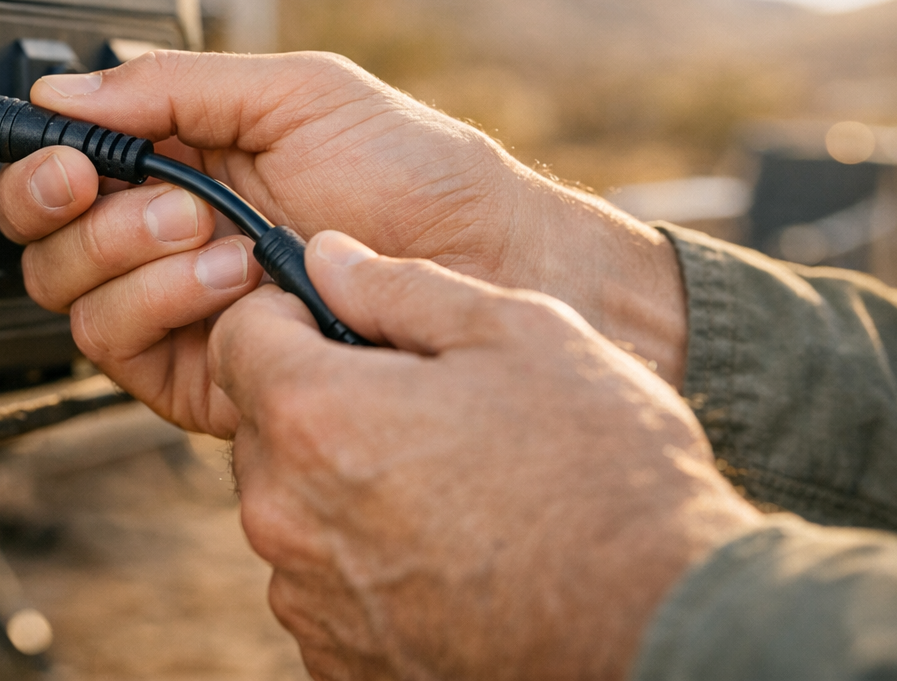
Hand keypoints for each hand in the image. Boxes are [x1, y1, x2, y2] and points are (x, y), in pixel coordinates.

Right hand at [0, 51, 687, 435]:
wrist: (487, 264)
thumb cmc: (416, 176)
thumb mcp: (297, 94)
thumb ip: (172, 87)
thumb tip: (63, 88)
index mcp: (181, 160)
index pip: (65, 167)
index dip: (40, 162)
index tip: (68, 157)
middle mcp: (167, 237)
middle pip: (46, 240)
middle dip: (85, 215)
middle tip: (159, 195)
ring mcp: (179, 307)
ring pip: (72, 299)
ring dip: (136, 260)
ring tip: (225, 238)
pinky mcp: (199, 372)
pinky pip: (121, 350)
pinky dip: (163, 305)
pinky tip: (236, 283)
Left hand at [213, 231, 759, 680]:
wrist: (660, 624)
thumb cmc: (600, 470)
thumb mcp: (516, 333)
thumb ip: (400, 287)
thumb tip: (327, 256)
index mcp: (315, 418)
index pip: (236, 337)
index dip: (287, 315)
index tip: (344, 322)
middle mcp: (286, 517)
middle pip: (265, 425)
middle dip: (320, 400)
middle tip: (419, 405)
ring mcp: (309, 599)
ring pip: (293, 505)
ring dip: (342, 484)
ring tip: (447, 482)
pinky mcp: (338, 659)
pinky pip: (324, 579)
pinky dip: (365, 557)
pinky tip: (447, 547)